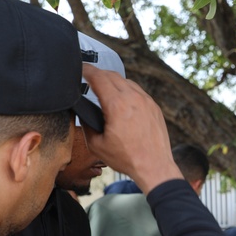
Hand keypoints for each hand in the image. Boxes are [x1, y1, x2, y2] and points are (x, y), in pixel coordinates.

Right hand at [80, 65, 182, 192]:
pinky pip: (138, 91)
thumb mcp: (96, 144)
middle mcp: (134, 98)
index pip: (99, 78)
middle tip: (89, 78)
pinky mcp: (154, 107)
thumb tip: (84, 111)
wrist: (154, 166)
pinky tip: (122, 100)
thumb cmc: (127, 158)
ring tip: (104, 89)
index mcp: (117, 105)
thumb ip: (86, 124)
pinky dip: (127, 91)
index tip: (81, 69)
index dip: (87, 70)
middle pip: (112, 76)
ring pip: (127, 82)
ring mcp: (147, 101)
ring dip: (113, 82)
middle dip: (99, 74)